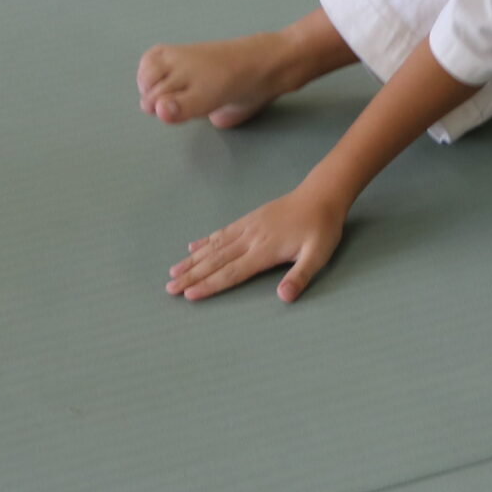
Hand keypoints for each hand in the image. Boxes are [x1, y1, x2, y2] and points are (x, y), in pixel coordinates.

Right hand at [167, 187, 344, 302]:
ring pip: (214, 245)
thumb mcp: (318, 255)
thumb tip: (283, 297)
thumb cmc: (322, 228)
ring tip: (173, 271)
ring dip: (193, 259)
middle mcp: (251, 238)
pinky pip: (223, 231)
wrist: (322, 194)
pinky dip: (206, 240)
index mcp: (265, 250)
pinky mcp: (250, 218)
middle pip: (216, 260)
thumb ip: (300, 276)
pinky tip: (193, 245)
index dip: (210, 284)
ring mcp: (248, 226)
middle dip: (192, 275)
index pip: (232, 272)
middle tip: (169, 288)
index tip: (188, 294)